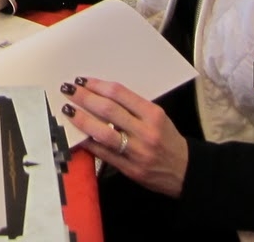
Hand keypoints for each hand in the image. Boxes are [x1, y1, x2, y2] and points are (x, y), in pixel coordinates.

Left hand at [60, 76, 187, 197]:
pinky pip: (104, 154)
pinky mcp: (130, 169)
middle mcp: (145, 132)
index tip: (82, 80)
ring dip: (82, 120)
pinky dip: (89, 143)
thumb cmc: (168, 140)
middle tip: (68, 90)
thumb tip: (101, 95)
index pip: (120, 94)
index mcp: (153, 114)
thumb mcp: (158, 118)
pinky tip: (78, 135)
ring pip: (103, 133)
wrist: (185, 172)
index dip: (97, 85)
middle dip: (85, 98)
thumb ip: (134, 108)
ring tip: (68, 110)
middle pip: (108, 110)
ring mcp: (137, 152)